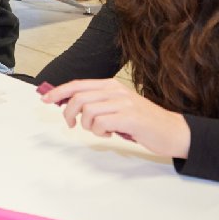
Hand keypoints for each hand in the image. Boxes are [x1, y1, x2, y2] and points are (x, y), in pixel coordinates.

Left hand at [40, 78, 190, 158]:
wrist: (173, 131)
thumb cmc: (144, 122)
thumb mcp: (119, 107)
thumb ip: (98, 103)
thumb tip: (70, 105)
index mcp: (112, 86)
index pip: (78, 84)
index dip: (58, 91)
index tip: (45, 99)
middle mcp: (116, 91)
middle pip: (78, 97)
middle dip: (68, 113)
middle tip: (71, 125)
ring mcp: (123, 103)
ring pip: (87, 111)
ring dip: (87, 125)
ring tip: (99, 131)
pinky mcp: (130, 118)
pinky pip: (101, 123)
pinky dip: (99, 132)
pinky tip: (109, 134)